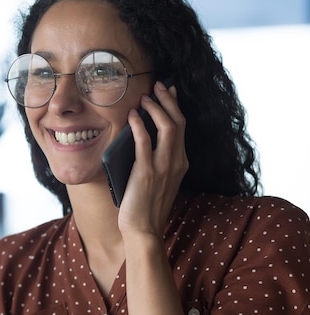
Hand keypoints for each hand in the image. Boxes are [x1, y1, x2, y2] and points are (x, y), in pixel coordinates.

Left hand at [117, 81, 188, 237]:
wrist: (143, 229)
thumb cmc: (145, 203)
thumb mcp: (157, 177)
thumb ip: (155, 157)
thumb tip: (142, 132)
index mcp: (181, 162)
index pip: (181, 126)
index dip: (175, 106)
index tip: (168, 90)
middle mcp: (177, 161)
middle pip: (178, 121)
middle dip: (168, 99)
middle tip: (157, 86)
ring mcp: (164, 166)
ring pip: (167, 126)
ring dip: (156, 107)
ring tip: (145, 98)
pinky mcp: (147, 171)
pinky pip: (144, 141)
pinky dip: (139, 124)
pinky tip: (133, 115)